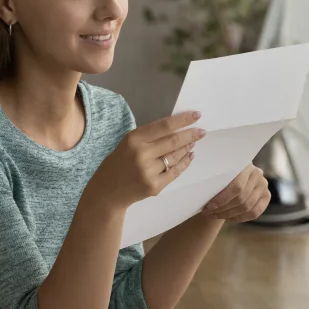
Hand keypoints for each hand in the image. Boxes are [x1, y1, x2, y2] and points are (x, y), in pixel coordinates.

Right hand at [87, 112, 205, 209]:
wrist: (107, 193)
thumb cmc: (117, 164)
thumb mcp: (127, 144)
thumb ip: (148, 137)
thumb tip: (177, 130)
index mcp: (133, 139)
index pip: (164, 126)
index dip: (183, 120)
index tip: (197, 115)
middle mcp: (141, 154)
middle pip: (174, 141)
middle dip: (191, 135)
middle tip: (202, 132)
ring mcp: (149, 171)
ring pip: (175, 157)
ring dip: (187, 149)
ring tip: (193, 143)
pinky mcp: (155, 186)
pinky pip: (175, 172)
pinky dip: (184, 163)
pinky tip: (189, 157)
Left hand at [201, 165, 270, 223]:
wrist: (233, 173)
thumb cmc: (220, 173)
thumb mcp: (217, 170)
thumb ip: (214, 177)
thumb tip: (200, 189)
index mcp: (244, 164)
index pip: (236, 186)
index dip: (222, 199)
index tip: (208, 207)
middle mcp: (257, 173)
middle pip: (241, 199)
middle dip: (223, 209)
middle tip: (208, 213)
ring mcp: (264, 185)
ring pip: (247, 207)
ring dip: (228, 215)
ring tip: (214, 215)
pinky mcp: (266, 196)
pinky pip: (254, 213)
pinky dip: (239, 218)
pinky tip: (228, 217)